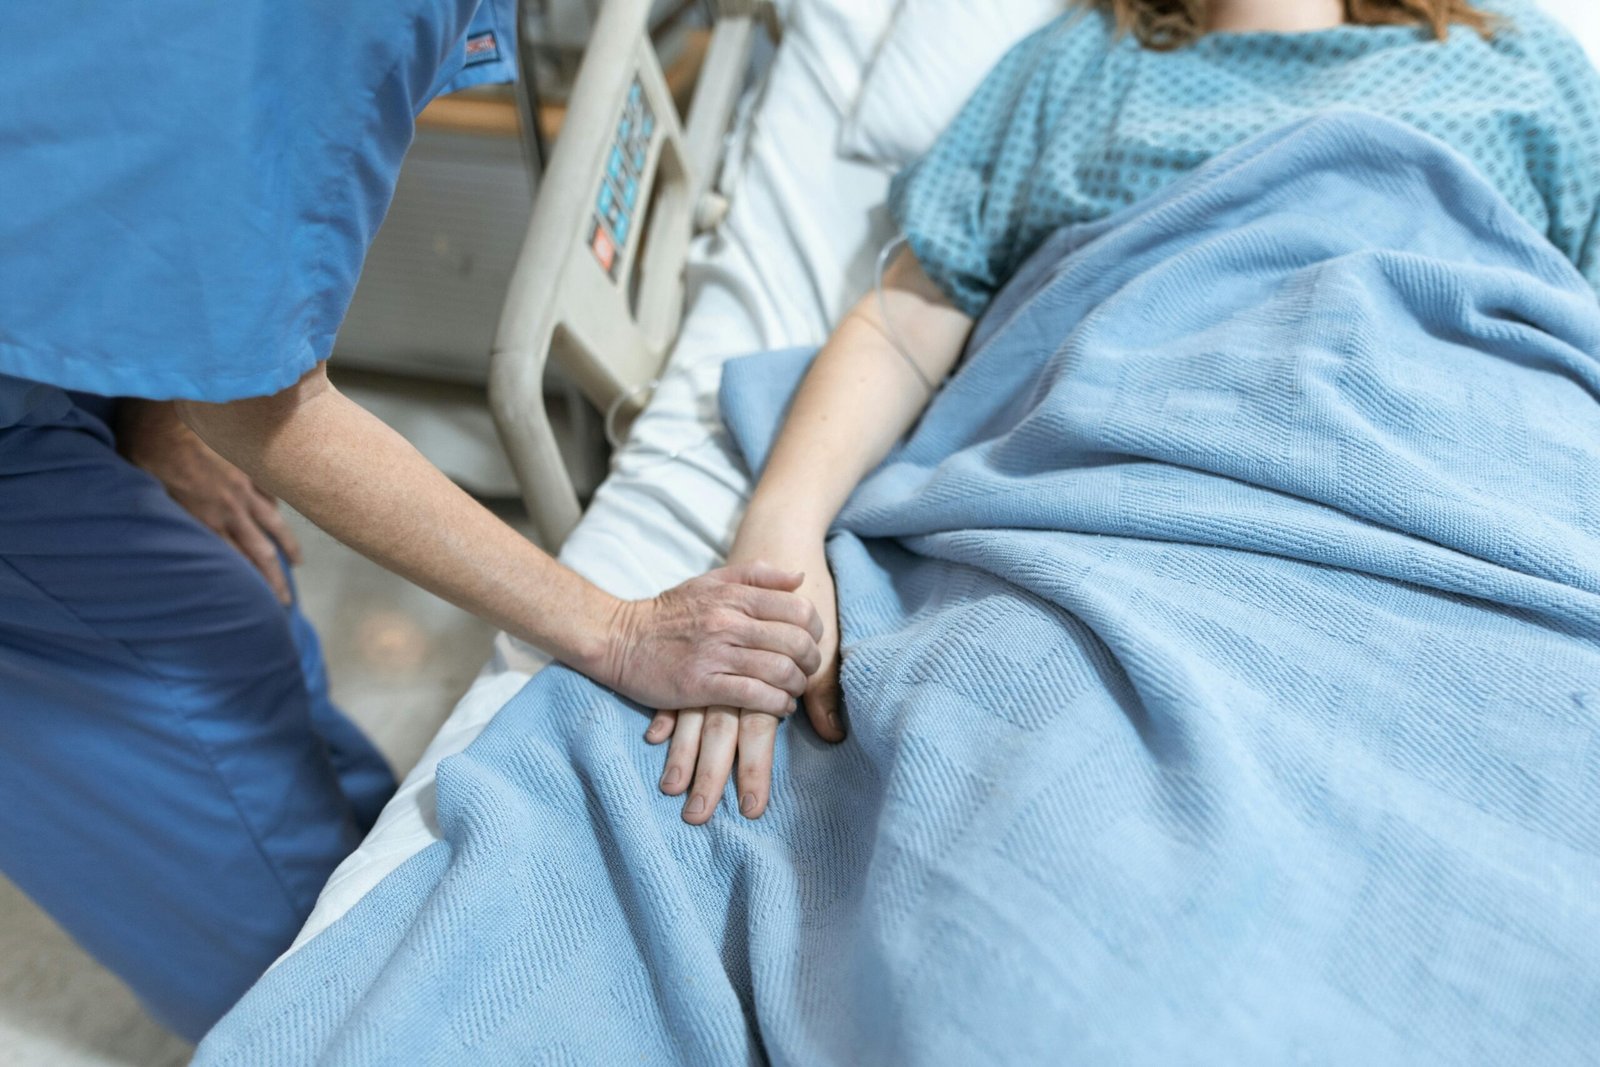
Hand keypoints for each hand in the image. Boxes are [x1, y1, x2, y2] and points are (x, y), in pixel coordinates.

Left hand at [119, 400, 301, 602]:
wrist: (167, 416)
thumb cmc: (147, 453)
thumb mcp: (147, 495)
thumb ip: (167, 519)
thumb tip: (169, 542)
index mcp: (206, 520)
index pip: (236, 562)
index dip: (253, 585)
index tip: (265, 604)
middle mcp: (230, 509)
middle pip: (261, 551)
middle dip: (274, 579)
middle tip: (285, 602)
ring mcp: (242, 486)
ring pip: (273, 522)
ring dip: (287, 545)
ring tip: (296, 562)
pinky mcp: (246, 466)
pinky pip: (269, 490)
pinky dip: (275, 506)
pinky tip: (279, 513)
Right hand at [594, 562, 823, 713]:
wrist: (620, 639)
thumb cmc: (669, 612)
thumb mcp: (710, 581)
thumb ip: (755, 575)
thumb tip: (799, 577)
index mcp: (734, 597)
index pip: (797, 610)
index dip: (815, 629)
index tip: (812, 641)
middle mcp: (728, 622)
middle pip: (794, 642)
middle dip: (811, 660)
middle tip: (808, 670)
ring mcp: (715, 654)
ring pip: (778, 670)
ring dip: (797, 685)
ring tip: (794, 689)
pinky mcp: (701, 685)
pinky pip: (754, 696)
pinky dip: (776, 704)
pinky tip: (779, 706)